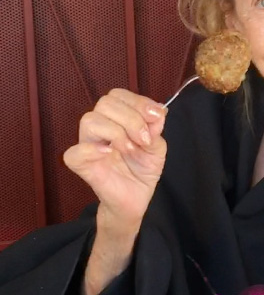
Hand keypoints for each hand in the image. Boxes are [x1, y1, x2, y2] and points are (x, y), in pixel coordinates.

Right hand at [63, 89, 167, 294]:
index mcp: (117, 119)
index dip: (138, 102)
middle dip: (132, 118)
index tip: (156, 118)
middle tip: (145, 140)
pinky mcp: (81, 165)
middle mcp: (100, 127)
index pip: (119, 95)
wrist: (137, 198)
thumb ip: (155, 128)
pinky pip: (75, 152)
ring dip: (117, 132)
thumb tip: (158, 112)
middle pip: (105, 103)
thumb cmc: (142, 170)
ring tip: (131, 149)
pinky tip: (110, 154)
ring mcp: (88, 144)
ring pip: (90, 120)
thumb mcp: (157, 147)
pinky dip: (93, 149)